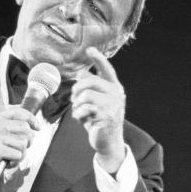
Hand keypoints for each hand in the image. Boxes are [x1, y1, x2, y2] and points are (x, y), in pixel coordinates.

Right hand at [0, 106, 40, 182]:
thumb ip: (3, 127)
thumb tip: (25, 126)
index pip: (19, 113)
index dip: (32, 119)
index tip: (37, 127)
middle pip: (25, 129)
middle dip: (29, 141)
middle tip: (22, 148)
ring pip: (23, 144)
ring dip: (20, 154)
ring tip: (11, 158)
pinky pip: (16, 155)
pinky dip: (15, 162)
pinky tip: (6, 163)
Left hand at [71, 47, 126, 173]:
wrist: (108, 141)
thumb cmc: (99, 120)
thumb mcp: (96, 102)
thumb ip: (91, 88)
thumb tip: (82, 73)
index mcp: (114, 87)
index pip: (106, 69)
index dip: (98, 58)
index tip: (89, 50)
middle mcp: (116, 94)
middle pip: (89, 81)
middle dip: (77, 90)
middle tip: (74, 100)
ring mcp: (113, 105)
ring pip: (86, 95)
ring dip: (77, 105)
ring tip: (79, 112)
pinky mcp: (107, 116)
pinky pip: (85, 108)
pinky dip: (78, 114)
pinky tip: (81, 120)